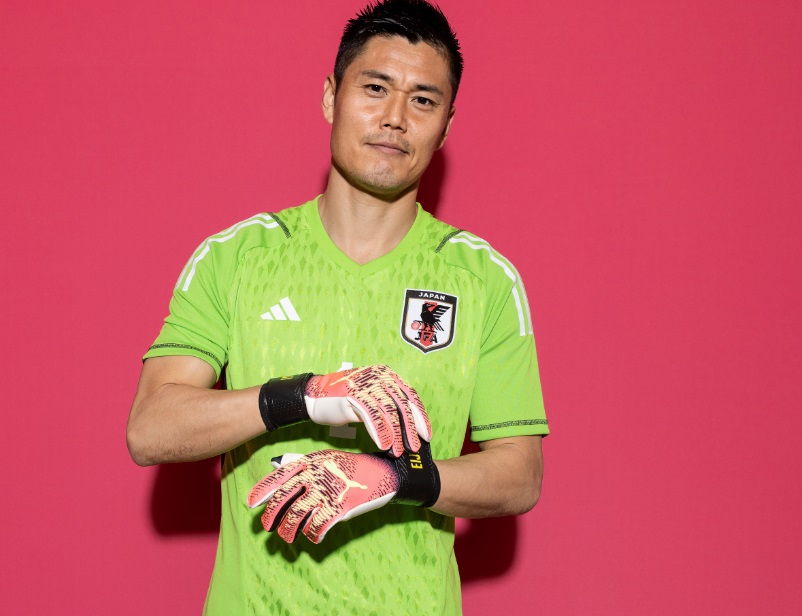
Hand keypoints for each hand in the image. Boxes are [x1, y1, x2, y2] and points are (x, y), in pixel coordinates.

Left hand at [248, 444, 439, 543]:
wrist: (385, 473)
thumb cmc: (352, 467)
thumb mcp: (326, 458)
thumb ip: (302, 464)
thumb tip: (276, 465)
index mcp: (311, 461)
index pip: (280, 476)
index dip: (262, 491)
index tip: (251, 504)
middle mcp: (316, 475)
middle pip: (283, 499)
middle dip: (270, 516)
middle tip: (266, 526)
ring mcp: (328, 491)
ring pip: (296, 516)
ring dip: (287, 531)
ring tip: (286, 538)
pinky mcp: (340, 507)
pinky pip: (317, 526)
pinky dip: (312, 535)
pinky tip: (313, 538)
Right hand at [258, 365, 431, 456]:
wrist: (313, 396)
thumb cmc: (342, 401)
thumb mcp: (369, 399)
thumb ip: (387, 406)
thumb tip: (407, 427)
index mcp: (386, 374)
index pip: (409, 395)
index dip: (420, 416)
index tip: (426, 435)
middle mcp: (379, 375)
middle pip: (402, 404)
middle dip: (410, 428)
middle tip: (415, 447)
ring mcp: (366, 383)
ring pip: (389, 411)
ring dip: (395, 434)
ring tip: (397, 452)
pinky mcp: (354, 394)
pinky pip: (372, 415)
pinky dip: (380, 432)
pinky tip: (384, 446)